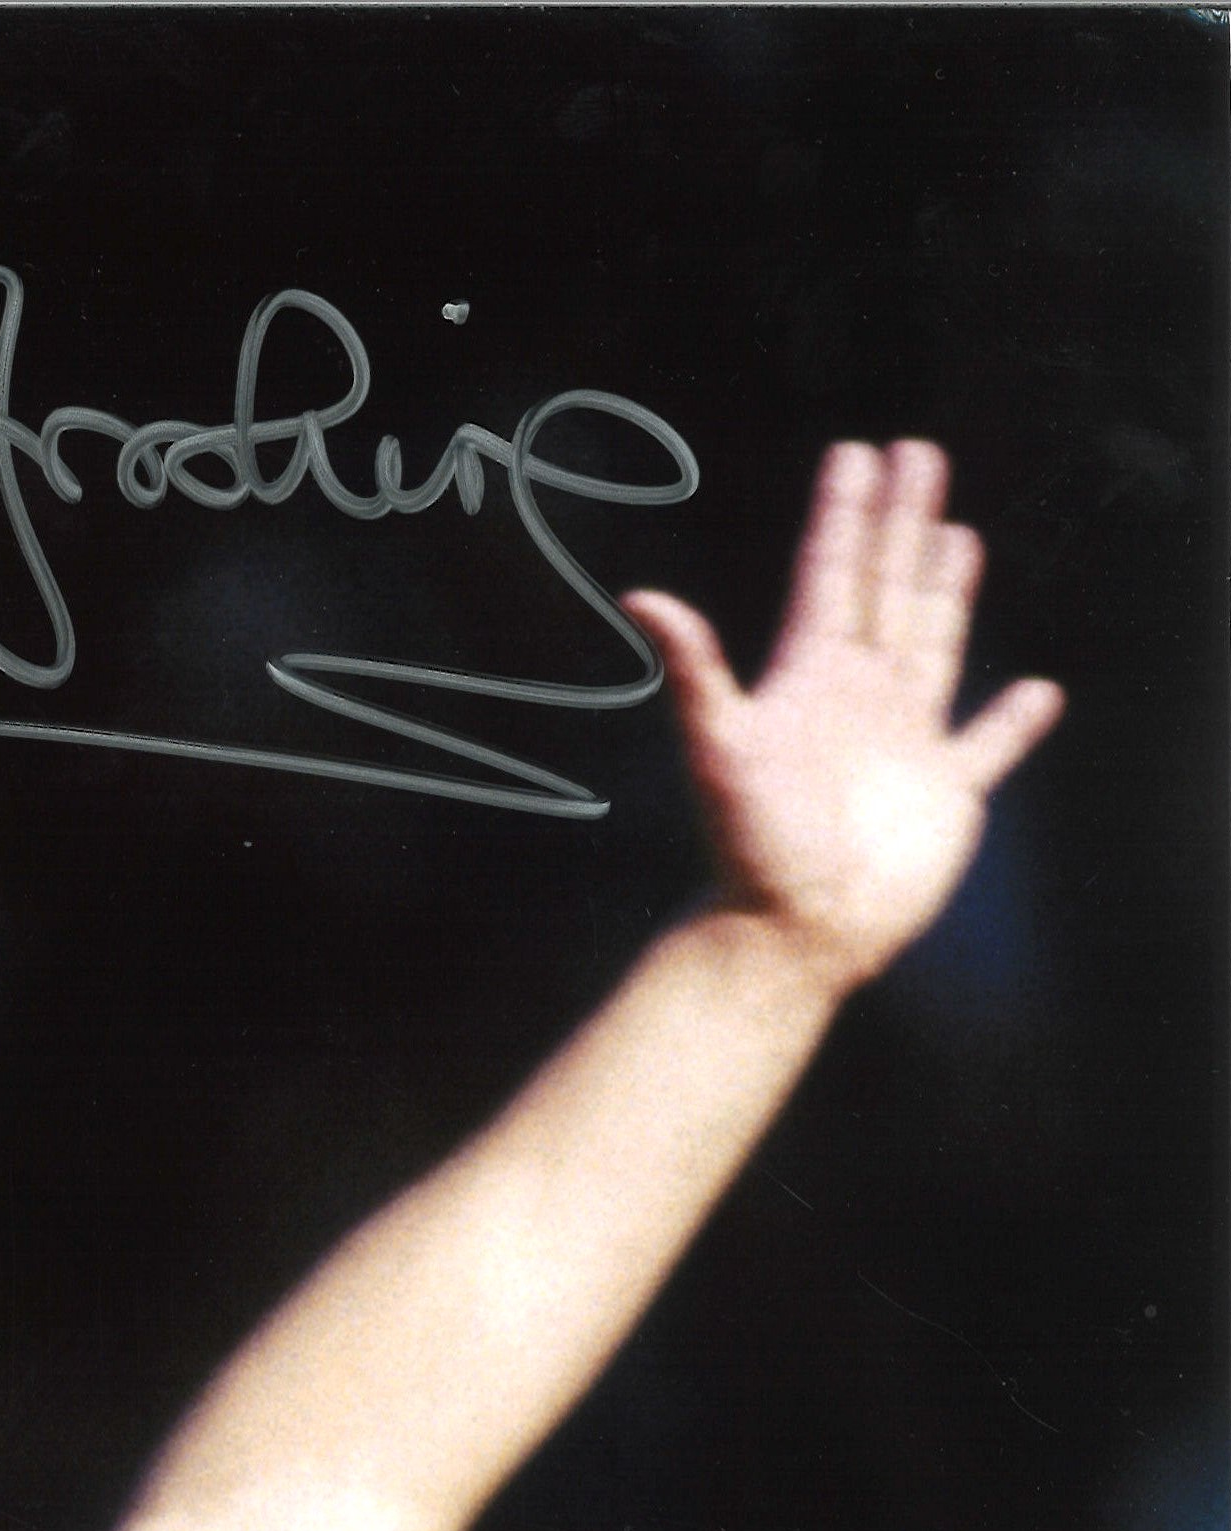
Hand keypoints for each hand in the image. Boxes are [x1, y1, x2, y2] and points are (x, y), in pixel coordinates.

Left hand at [623, 441, 1062, 994]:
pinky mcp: (946, 792)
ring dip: (946, 591)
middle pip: (886, 588)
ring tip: (957, 536)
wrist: (791, 933)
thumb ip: (694, 671)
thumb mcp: (718, 749)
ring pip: (932, 644)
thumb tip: (638, 597)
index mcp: (811, 676)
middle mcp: (859, 696)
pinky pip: (989, 747)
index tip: (857, 451)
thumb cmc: (751, 847)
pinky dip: (1014, 723)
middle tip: (918, 453)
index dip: (845, 513)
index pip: (831, 573)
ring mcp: (905, 740)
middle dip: (902, 522)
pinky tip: (1039, 694)